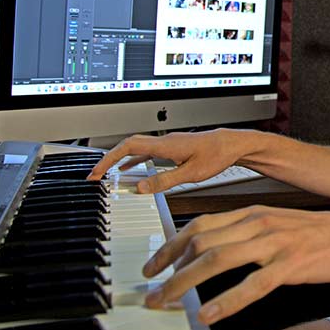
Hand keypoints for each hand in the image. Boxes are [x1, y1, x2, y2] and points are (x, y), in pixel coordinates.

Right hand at [85, 129, 249, 192]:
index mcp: (165, 145)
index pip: (128, 147)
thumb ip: (165, 180)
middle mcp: (164, 141)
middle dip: (109, 159)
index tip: (97, 172)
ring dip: (120, 159)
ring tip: (107, 174)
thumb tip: (141, 187)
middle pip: (128, 146)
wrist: (233, 144)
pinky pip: (147, 152)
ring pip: (137, 148)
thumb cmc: (217, 154)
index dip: (109, 158)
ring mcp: (168, 143)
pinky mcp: (174, 148)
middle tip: (95, 175)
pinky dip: (135, 160)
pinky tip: (132, 169)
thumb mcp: (191, 173)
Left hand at [142, 206, 329, 323]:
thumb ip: (247, 235)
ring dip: (185, 283)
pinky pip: (252, 284)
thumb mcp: (279, 227)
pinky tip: (208, 314)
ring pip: (218, 259)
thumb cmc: (322, 236)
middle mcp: (260, 223)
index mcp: (255, 213)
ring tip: (166, 302)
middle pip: (201, 241)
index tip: (154, 265)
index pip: (201, 225)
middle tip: (151, 289)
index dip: (171, 246)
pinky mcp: (292, 264)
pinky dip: (226, 301)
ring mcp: (276, 243)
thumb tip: (214, 251)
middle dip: (168, 267)